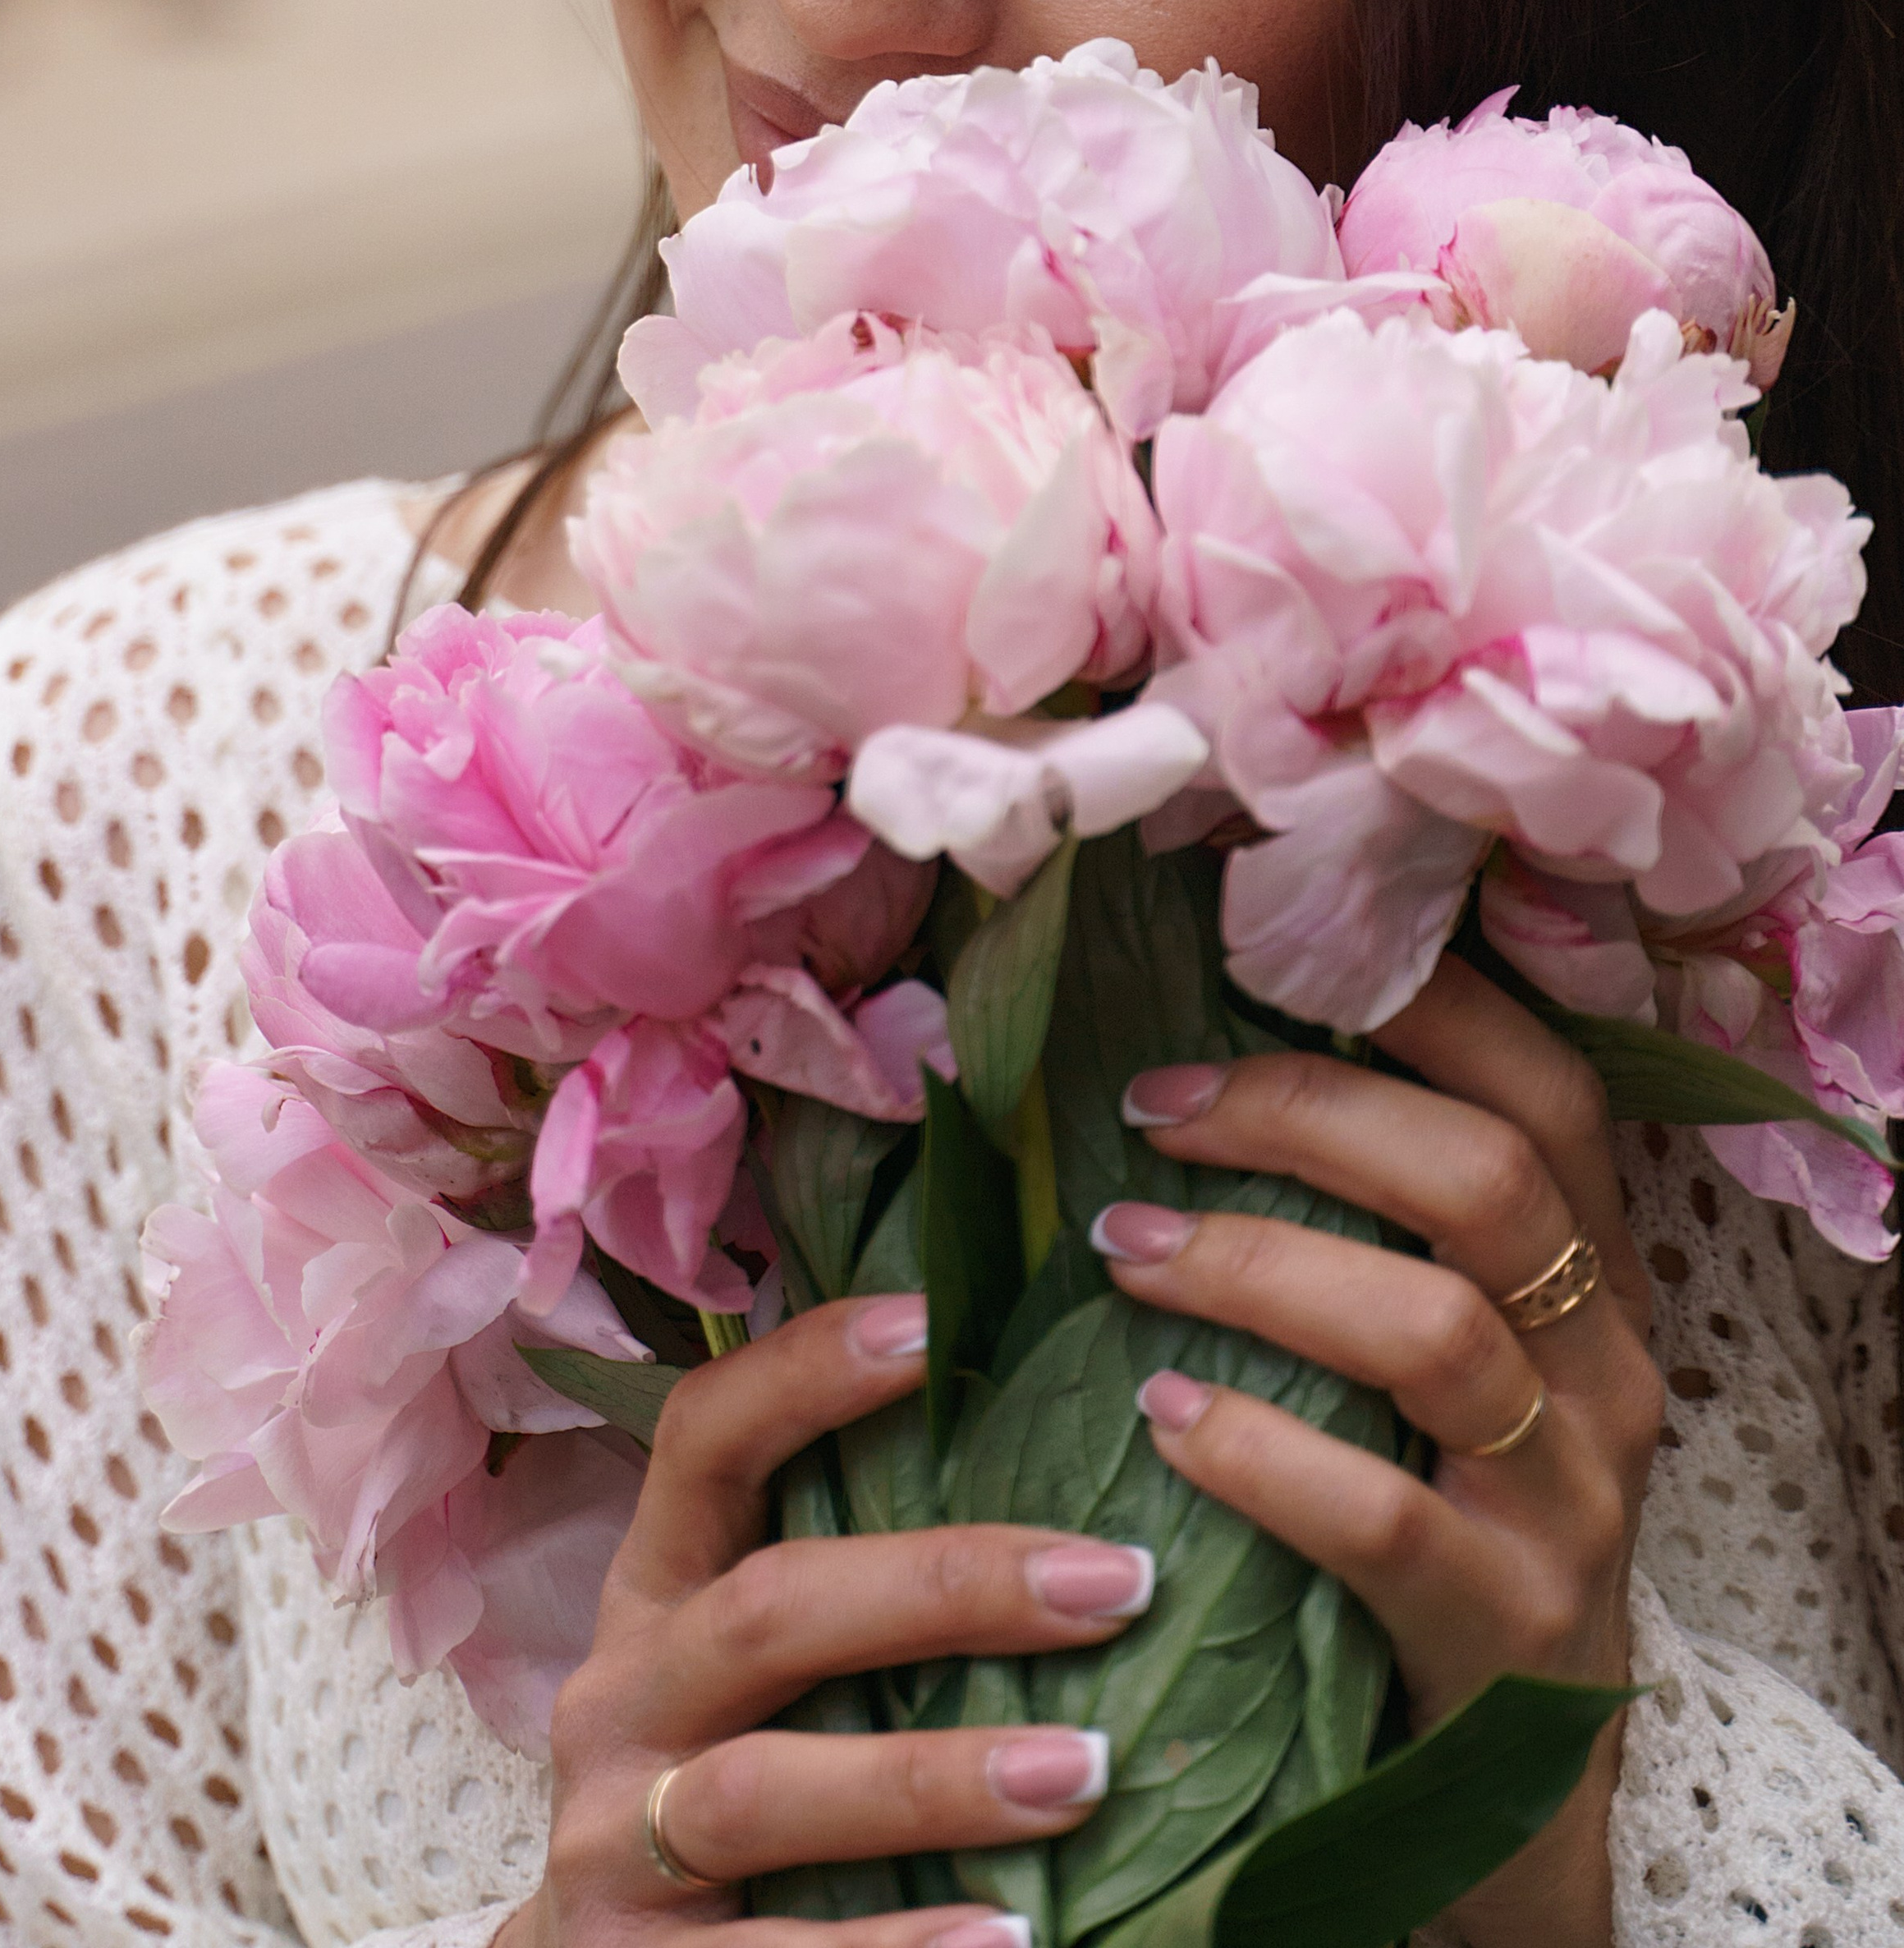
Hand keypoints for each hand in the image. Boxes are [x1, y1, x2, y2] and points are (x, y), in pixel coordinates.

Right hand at [499, 1289, 1158, 1947]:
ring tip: (1085, 1771)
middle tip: (1116, 1582)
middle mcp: (618, 1700)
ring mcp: (609, 1844)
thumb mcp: (757, 1682)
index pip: (703, 1439)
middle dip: (946, 1586)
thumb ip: (858, 1601)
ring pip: (763, 1790)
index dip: (804, 1371)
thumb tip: (1079, 1497)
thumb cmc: (726, 1795)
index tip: (935, 1317)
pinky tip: (1011, 1937)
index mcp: (654, 1595)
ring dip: (933, 1775)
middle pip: (767, 1608)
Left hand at [1096, 953, 1663, 1947]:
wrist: (1509, 1784)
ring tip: (1124, 1246)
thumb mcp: (1431, 1354)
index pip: (1547, 1088)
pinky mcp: (1507, 1626)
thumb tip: (1181, 1058)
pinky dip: (1260, 1450)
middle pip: (1485, 1179)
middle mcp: (1607, 1365)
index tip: (1270, 948)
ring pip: (1434, 1331)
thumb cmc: (1429, 1507)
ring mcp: (1572, 1499)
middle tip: (1150, 1108)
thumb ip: (1365, 1224)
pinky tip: (1166, 1413)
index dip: (1425, 1003)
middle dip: (1306, 1115)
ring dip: (1258, 1266)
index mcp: (1591, 1271)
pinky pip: (1383, 1515)